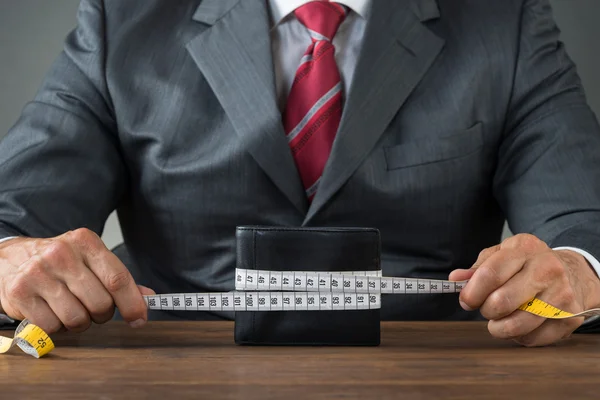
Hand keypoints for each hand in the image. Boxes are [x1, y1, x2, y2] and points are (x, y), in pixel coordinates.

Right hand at [0, 228, 153, 333]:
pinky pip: (52, 327)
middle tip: (95, 309)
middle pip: (100, 303)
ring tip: (72, 309)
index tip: (139, 318)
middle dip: (103, 314)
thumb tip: (147, 298)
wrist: (11, 258)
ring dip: (80, 323)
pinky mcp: (19, 293)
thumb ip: (117, 278)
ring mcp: (38, 273)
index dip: (132, 303)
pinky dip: (57, 328)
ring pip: (77, 318)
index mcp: (85, 242)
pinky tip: (52, 312)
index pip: (117, 278)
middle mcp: (61, 254)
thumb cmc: (59, 262)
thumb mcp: (90, 260)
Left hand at [449, 234, 599, 346]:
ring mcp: (562, 294)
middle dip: (485, 310)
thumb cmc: (528, 264)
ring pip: (517, 325)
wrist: (573, 273)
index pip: (490, 274)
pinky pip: (533, 339)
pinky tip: (520, 324)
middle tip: (486, 308)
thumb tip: (455, 280)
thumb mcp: (503, 255)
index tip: (466, 300)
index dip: (472, 292)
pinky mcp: (570, 317)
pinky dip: (519, 337)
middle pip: (501, 302)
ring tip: (499, 320)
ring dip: (499, 328)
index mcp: (525, 249)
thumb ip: (478, 268)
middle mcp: (547, 269)